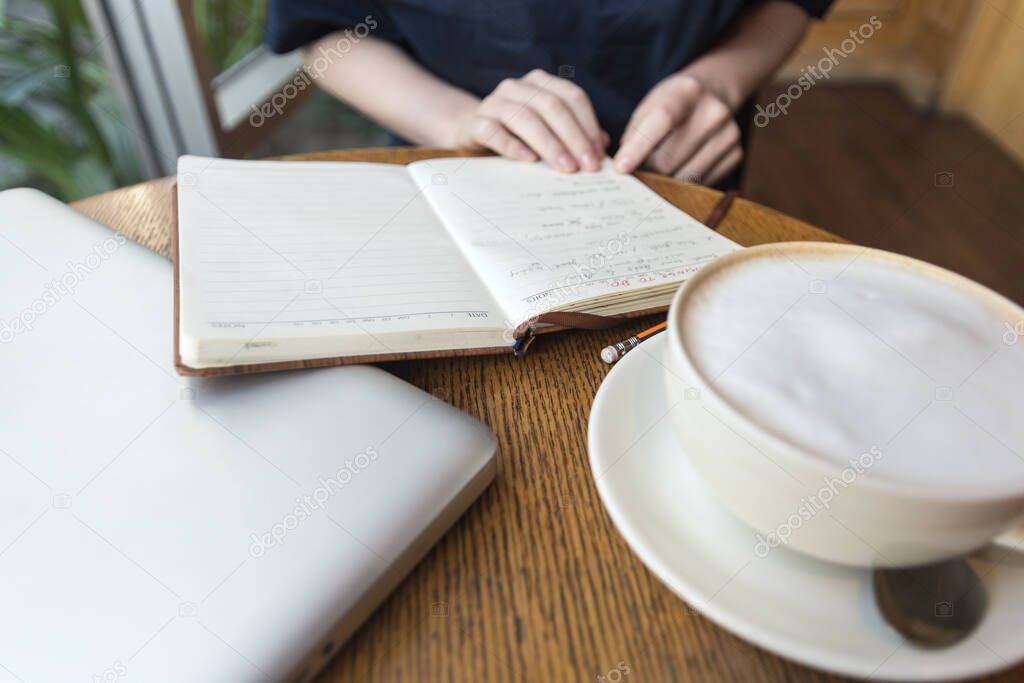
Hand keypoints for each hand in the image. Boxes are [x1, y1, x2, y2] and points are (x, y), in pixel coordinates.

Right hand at [449, 69, 607, 171]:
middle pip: (552, 106)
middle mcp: (518, 87)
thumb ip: (575, 134)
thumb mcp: (548, 129)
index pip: (572, 97)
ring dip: (549, 144)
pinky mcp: (476, 122)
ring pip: (525, 117)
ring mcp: (494, 102)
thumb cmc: (517, 132)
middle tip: (587, 165)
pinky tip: (529, 160)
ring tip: (565, 167)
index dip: (588, 124)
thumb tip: (601, 148)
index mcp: (541, 83)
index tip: (598, 153)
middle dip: (574, 137)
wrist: (471, 130)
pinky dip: (513, 146)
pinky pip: (495, 132)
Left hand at [614, 74, 742, 186]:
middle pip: (669, 160)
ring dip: (666, 179)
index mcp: (687, 91)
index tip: (621, 168)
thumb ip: (634, 132)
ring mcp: (729, 134)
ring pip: (685, 177)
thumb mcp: (650, 104)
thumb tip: (623, 167)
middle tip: (640, 167)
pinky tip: (684, 164)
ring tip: (662, 165)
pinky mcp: (736, 154)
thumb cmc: (674, 102)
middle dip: (648, 169)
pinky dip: (686, 180)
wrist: (715, 93)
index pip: (662, 120)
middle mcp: (714, 111)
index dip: (639, 147)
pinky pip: (701, 182)